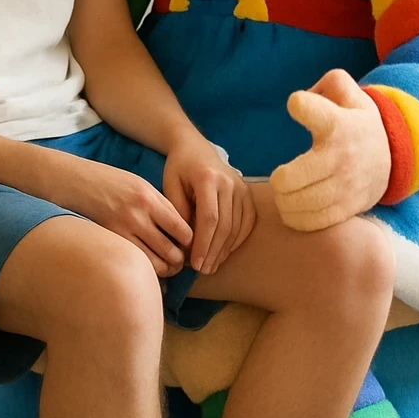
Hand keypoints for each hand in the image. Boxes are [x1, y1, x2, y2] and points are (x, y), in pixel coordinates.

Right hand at [59, 160, 193, 278]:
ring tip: (167, 268)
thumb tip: (182, 234)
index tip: (189, 245)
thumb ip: (162, 208)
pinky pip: (135, 263)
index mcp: (150, 200)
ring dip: (165, 270)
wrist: (78, 182)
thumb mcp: (143, 187)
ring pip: (155, 264)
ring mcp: (122, 231)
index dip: (191, 243)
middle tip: (180, 262)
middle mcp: (138, 216)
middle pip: (171, 251)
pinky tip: (149, 269)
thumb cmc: (114, 183)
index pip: (182, 231)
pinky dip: (146, 270)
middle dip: (179, 261)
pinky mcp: (111, 241)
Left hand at [162, 131, 256, 274]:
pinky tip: (224, 252)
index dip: (203, 244)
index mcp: (208, 179)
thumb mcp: (171, 185)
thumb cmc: (179, 168)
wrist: (195, 147)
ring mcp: (242, 188)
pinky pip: (247, 222)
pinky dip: (237, 240)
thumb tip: (185, 244)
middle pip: (225, 226)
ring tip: (211, 266)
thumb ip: (178, 212)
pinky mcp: (248, 194)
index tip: (194, 263)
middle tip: (203, 270)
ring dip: (224, 250)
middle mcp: (230, 183)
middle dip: (214, 251)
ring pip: (237, 227)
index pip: (209, 218)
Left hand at [270, 68, 390, 231]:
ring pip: (298, 203)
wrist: (393, 157)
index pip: (308, 109)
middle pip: (289, 178)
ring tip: (287, 194)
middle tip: (281, 177)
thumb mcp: (350, 94)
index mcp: (338, 123)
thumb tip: (304, 97)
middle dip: (279, 179)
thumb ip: (330, 82)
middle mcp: (340, 156)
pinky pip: (313, 221)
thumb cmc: (357, 122)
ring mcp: (344, 186)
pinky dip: (296, 218)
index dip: (299, 105)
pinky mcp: (347, 208)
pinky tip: (295, 209)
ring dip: (284, 201)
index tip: (298, 106)